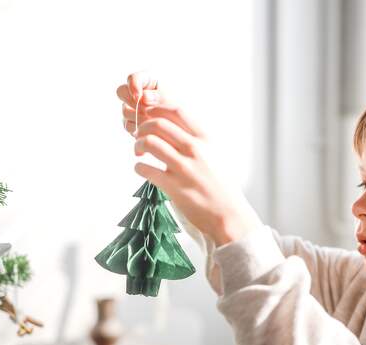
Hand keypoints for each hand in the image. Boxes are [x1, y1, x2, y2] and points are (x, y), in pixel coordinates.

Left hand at [117, 72, 261, 246]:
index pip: (177, 111)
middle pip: (158, 123)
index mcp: (205, 139)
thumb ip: (198, 140)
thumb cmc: (222, 186)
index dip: (158, 108)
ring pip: (149, 143)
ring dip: (137, 145)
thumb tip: (176, 127)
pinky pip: (145, 169)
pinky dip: (138, 167)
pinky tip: (142, 169)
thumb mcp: (216, 155)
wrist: (229, 214)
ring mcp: (183, 168)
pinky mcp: (173, 187)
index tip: (149, 113)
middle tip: (139, 135)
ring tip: (138, 152)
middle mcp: (195, 150)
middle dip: (142, 127)